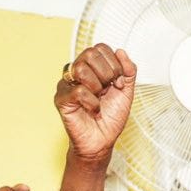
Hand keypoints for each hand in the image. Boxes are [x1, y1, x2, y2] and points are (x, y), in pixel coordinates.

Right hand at [55, 44, 137, 163]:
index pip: (100, 48)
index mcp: (91, 68)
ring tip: (99, 99)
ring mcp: (67, 84)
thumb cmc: (110, 119)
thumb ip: (128, 72)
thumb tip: (121, 52)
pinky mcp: (62, 99)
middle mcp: (77, 73)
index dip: (114, 63)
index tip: (118, 82)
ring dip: (98, 87)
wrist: (102, 142)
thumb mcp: (126, 93)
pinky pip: (78, 91)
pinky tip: (94, 110)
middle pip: (90, 53)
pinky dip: (93, 103)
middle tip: (109, 90)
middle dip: (107, 73)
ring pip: (81, 69)